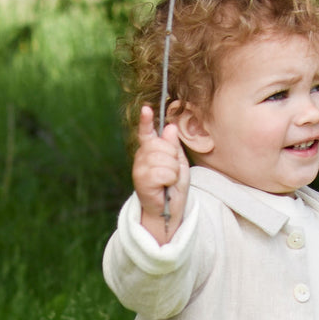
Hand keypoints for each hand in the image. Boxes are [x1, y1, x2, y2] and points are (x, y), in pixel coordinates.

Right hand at [133, 105, 188, 244]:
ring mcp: (140, 168)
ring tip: (168, 181)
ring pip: (165, 159)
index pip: (147, 132)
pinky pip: (163, 172)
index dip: (146, 121)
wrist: (168, 210)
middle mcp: (142, 157)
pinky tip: (165, 186)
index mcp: (150, 150)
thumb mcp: (178, 163)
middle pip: (162, 145)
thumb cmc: (173, 187)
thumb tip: (170, 127)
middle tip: (171, 172)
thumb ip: (174, 146)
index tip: (146, 109)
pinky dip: (170, 179)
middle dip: (173, 158)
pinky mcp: (141, 180)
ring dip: (173, 171)